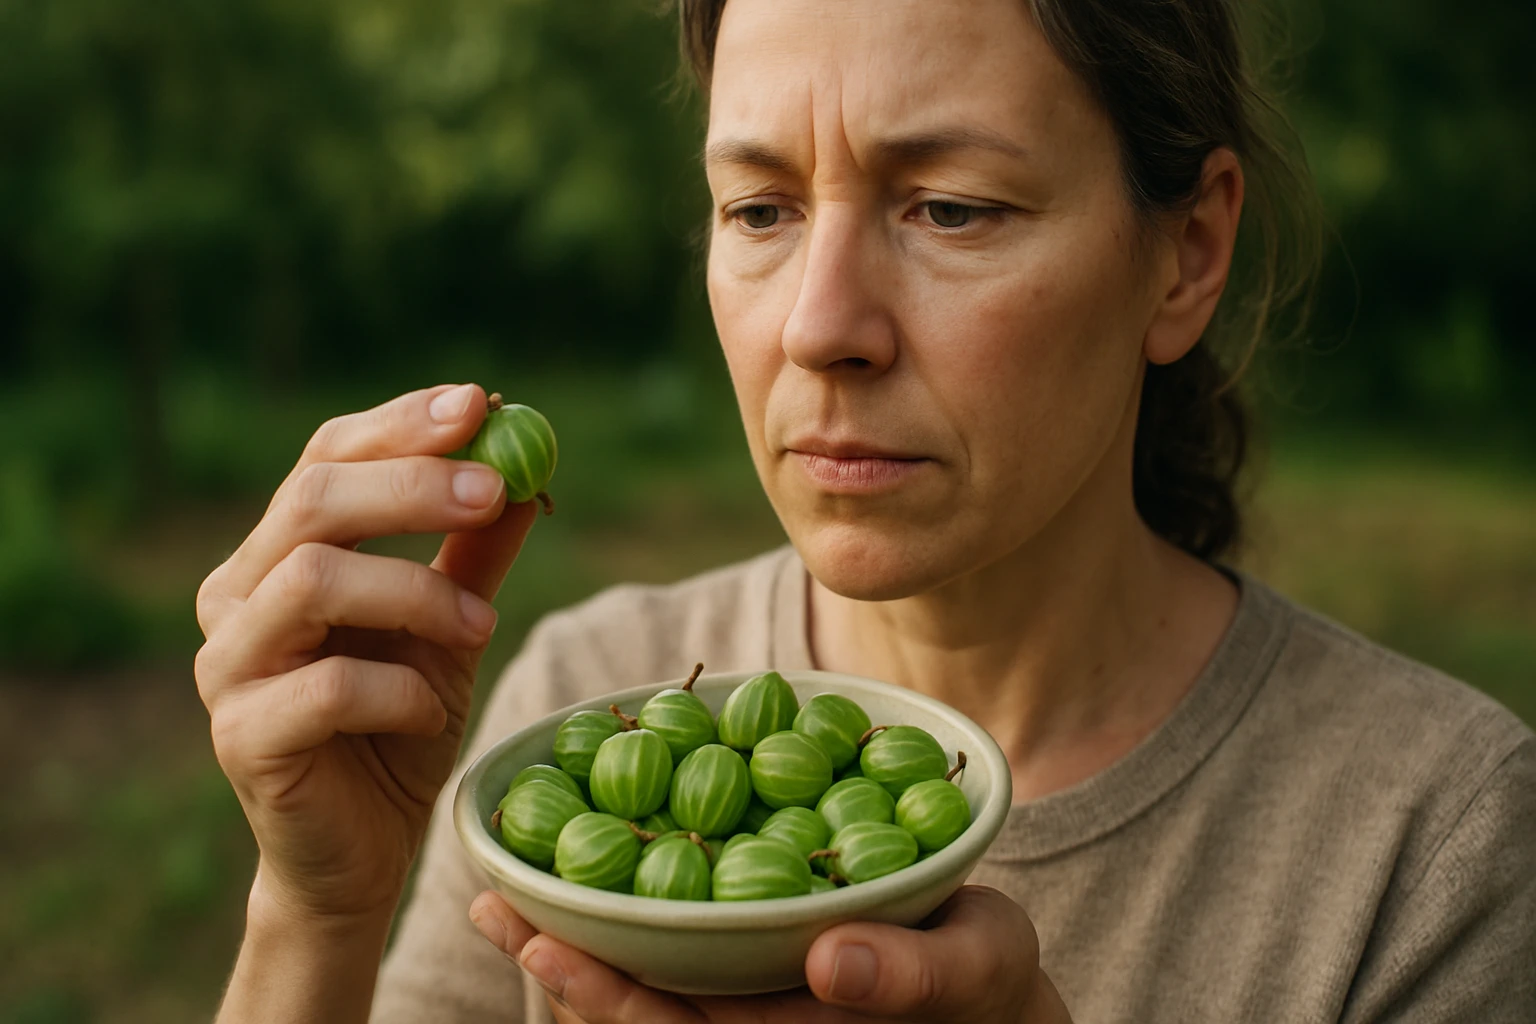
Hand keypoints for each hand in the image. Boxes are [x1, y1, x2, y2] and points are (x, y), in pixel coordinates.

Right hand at [195, 383, 537, 927]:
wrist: (362, 852)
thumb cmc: (399, 726)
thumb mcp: (451, 629)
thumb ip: (476, 553)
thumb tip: (531, 472)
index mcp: (279, 553)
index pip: (327, 457)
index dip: (402, 424)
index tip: (482, 405)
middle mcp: (237, 595)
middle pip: (313, 501)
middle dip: (413, 484)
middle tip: (495, 491)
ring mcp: (228, 664)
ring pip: (312, 579)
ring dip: (417, 591)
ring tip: (482, 628)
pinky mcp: (241, 736)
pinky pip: (324, 688)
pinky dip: (398, 690)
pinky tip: (428, 713)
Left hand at [468, 885, 1071, 1022]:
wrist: (991, 987)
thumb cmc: (984, 982)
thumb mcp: (970, 971)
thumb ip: (907, 977)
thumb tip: (827, 960)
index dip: (603, 995)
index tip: (539, 947)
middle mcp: (746, 1020)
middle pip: (635, 1005)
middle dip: (561, 960)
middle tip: (487, 904)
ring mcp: (742, 992)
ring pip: (642, 971)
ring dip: (572, 930)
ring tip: (498, 879)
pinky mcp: (748, 949)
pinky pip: (673, 927)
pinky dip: (620, 893)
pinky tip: (575, 845)